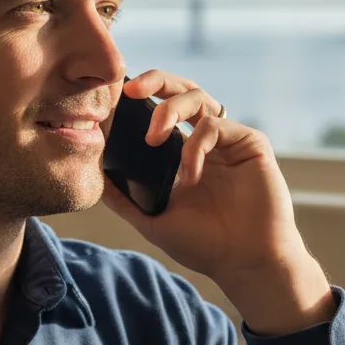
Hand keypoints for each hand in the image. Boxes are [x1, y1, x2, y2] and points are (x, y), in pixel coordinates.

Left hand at [101, 70, 335, 334]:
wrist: (246, 263)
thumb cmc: (205, 245)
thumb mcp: (152, 220)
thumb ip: (124, 198)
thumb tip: (94, 176)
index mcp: (184, 151)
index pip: (161, 108)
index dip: (140, 98)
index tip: (114, 100)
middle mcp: (206, 139)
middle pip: (181, 89)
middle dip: (155, 80)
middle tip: (130, 90)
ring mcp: (229, 139)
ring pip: (198, 97)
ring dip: (169, 110)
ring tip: (153, 138)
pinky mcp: (250, 143)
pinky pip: (216, 125)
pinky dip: (195, 146)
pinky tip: (190, 176)